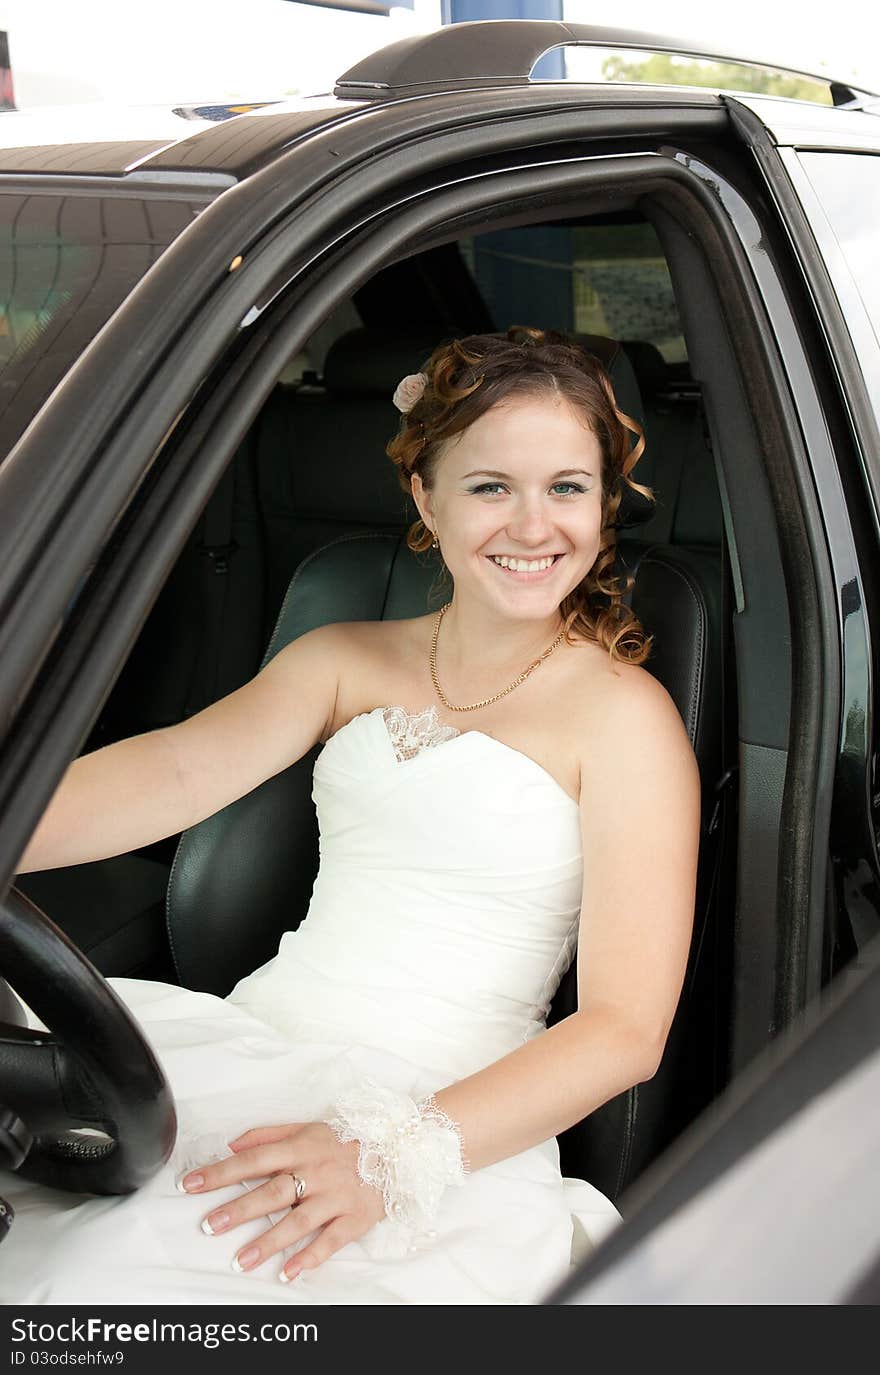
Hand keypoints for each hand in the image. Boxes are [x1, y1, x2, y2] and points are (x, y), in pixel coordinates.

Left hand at [178, 1121, 385, 1281]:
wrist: (397, 1149)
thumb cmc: (344, 1141)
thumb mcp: (307, 1128)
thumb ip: (267, 1135)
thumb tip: (231, 1144)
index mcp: (302, 1147)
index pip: (254, 1158)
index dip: (222, 1171)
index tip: (192, 1184)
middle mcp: (317, 1171)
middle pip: (273, 1191)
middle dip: (240, 1209)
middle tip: (211, 1225)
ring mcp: (336, 1196)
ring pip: (298, 1221)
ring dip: (268, 1242)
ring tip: (241, 1260)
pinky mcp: (355, 1217)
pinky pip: (330, 1240)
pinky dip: (309, 1257)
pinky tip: (288, 1271)